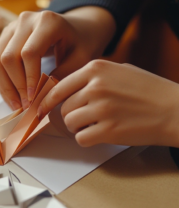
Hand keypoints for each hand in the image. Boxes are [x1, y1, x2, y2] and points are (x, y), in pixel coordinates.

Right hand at [0, 7, 115, 109]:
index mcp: (47, 22)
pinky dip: (1, 81)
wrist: (77, 28)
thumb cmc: (81, 44)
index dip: (29, 79)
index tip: (34, 99)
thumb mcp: (81, 59)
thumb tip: (40, 97)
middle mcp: (25, 20)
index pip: (29, 53)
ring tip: (17, 105)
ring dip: (4, 86)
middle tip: (26, 107)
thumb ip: (62, 75)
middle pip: (8, 57)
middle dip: (16, 86)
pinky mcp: (5, 37)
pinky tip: (13, 95)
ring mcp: (12, 27)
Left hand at [39, 60, 178, 147]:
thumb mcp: (119, 70)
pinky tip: (99, 134)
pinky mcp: (108, 130)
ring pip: (69, 123)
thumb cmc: (148, 90)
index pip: (58, 87)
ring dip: (77, 127)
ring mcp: (101, 108)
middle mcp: (95, 87)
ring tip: (94, 125)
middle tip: (82, 118)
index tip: (42, 109)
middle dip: (69, 116)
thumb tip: (67, 88)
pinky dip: (87, 138)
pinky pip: (81, 138)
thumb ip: (92, 76)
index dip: (47, 101)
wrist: (175, 109)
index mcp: (96, 69)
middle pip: (63, 108)